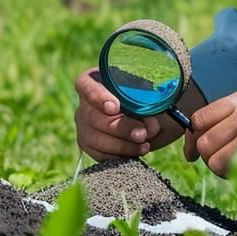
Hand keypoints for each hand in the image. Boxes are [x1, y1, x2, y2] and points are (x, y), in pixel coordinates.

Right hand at [73, 67, 205, 160]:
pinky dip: (119, 155)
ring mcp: (85, 125)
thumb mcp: (148, 92)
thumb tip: (149, 126)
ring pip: (94, 139)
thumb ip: (147, 102)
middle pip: (92, 116)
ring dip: (122, 145)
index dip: (97, 97)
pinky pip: (98, 154)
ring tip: (144, 145)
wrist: (151, 116)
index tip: (115, 107)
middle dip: (120, 128)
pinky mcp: (90, 145)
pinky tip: (137, 152)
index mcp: (95, 80)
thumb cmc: (148, 96)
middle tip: (142, 133)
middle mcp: (85, 103)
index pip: (85, 85)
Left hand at [185, 84, 236, 183]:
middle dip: (210, 156)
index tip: (198, 153)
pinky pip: (226, 167)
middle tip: (229, 166)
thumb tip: (208, 142)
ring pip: (211, 155)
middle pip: (203, 137)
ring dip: (221, 169)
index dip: (197, 138)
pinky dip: (234, 176)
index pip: (202, 116)